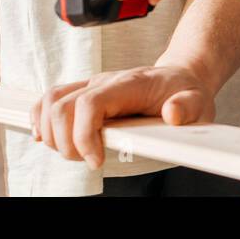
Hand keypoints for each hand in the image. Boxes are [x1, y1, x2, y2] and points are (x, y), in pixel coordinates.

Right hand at [29, 65, 213, 169]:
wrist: (179, 77)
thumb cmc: (185, 91)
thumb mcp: (197, 101)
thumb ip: (187, 107)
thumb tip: (173, 114)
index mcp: (128, 84)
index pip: (89, 103)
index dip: (84, 136)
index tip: (96, 161)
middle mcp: (103, 81)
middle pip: (62, 105)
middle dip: (66, 142)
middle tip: (88, 161)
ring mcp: (90, 85)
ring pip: (50, 101)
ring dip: (52, 133)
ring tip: (73, 153)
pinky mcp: (83, 93)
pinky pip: (50, 100)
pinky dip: (42, 120)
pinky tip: (47, 137)